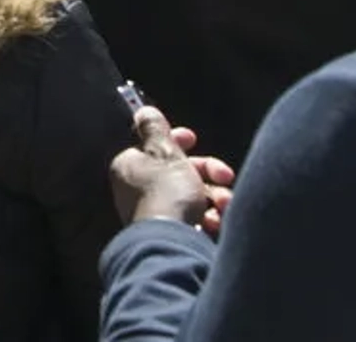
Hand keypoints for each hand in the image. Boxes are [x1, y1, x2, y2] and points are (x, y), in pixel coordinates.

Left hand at [109, 106, 235, 233]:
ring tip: (225, 204)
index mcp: (130, 166)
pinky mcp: (173, 235)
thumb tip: (143, 111)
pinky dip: (211, 218)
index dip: (177, 140)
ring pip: (193, 195)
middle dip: (208, 172)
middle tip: (225, 174)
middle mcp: (138, 190)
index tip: (193, 138)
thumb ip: (155, 130)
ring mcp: (155, 214)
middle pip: (179, 171)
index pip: (153, 146)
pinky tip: (219, 222)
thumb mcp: (164, 152)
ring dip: (215, 196)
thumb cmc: (167, 192)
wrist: (172, 243)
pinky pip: (196, 219)